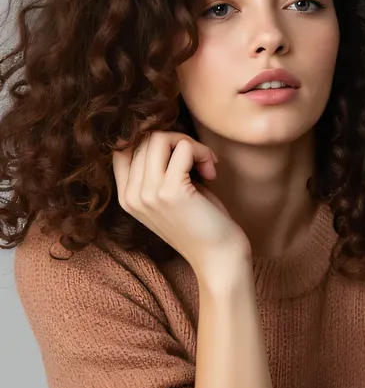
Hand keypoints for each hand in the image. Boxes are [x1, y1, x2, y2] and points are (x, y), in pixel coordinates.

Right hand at [112, 130, 250, 274]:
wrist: (218, 258)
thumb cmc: (199, 222)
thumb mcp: (168, 193)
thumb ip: (156, 168)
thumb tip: (159, 129)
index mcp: (126, 197)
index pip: (122, 147)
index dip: (151, 139)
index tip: (177, 152)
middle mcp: (131, 195)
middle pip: (144, 138)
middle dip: (178, 141)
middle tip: (201, 161)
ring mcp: (148, 194)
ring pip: (160, 138)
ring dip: (190, 144)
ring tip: (205, 165)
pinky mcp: (171, 192)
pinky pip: (183, 148)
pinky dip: (201, 152)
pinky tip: (211, 172)